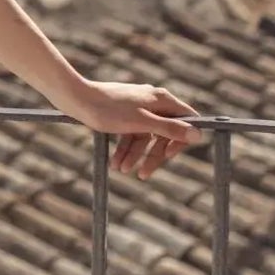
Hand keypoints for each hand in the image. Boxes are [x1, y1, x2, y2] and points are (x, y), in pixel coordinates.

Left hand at [62, 79, 203, 178]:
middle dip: (153, 155)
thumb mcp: (141, 123)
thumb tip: (198, 135)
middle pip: (164, 133)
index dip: (181, 139)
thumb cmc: (108, 109)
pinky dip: (125, 149)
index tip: (169, 155)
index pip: (186, 120)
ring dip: (135, 155)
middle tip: (142, 175)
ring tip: (122, 170)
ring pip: (145, 137)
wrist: (76, 99)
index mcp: (162, 99)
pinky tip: (115, 163)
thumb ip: (170, 128)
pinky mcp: (124, 115)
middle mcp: (154, 102)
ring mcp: (138, 108)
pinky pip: (131, 135)